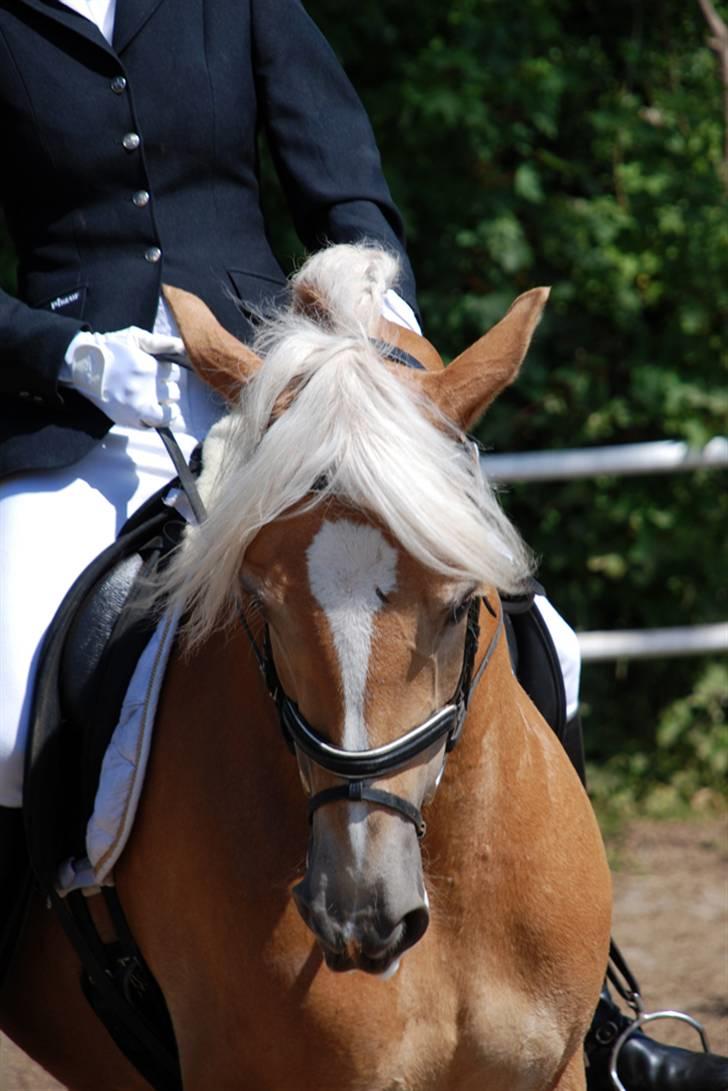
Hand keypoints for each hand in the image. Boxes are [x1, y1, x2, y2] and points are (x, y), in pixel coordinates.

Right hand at [62, 327, 187, 429]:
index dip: (169, 370)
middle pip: (173, 392)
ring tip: (161, 401)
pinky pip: (153, 425)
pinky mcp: (128, 419)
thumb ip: (161, 342)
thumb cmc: (108, 348)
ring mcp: (137, 407)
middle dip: (169, 387)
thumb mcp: (134, 337)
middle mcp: (145, 389)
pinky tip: (156, 414)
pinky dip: (159, 421)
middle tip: (158, 385)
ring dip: (168, 407)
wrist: (82, 365)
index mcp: (148, 368)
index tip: (161, 369)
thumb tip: (184, 346)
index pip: (174, 372)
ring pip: (168, 413)